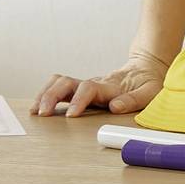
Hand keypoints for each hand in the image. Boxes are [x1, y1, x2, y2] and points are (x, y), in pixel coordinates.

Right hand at [33, 54, 163, 117]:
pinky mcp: (81, 89)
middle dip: (51, 96)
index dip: (79, 101)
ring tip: (35, 110)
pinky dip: (45, 95)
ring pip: (59, 83)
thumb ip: (133, 99)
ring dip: (44, 94)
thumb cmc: (148, 82)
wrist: (145, 68)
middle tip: (42, 113)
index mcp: (109, 87)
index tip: (71, 115)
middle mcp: (94, 84)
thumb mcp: (150, 91)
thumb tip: (115, 107)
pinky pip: (59, 87)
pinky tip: (37, 107)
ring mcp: (85, 85)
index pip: (88, 89)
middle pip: (66, 82)